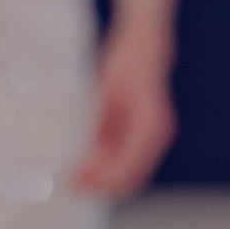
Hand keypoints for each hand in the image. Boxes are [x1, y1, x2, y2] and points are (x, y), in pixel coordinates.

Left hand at [69, 29, 176, 199]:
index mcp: (149, 127)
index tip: (72, 184)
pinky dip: (108, 166)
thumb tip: (81, 162)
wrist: (141, 43)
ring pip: (130, 174)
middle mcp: (158, 136)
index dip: (98, 182)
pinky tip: (87, 159)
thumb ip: (95, 131)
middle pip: (130, 179)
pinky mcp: (148, 135)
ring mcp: (156, 136)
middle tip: (71, 183)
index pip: (125, 170)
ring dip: (104, 178)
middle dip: (101, 185)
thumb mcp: (102, 96)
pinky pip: (129, 162)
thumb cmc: (122, 63)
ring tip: (75, 173)